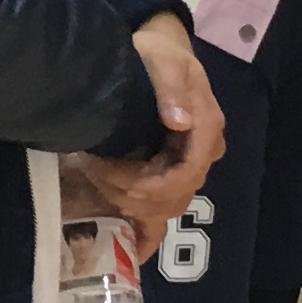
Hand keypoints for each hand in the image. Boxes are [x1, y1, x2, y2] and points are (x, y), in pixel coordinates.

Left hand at [67, 17, 224, 235]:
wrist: (159, 52)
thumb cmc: (160, 53)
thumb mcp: (164, 59)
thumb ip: (171, 87)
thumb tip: (180, 121)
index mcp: (207, 127)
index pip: (188, 171)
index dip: (152, 182)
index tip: (112, 174)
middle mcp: (202, 153)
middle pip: (175, 194)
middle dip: (132, 192)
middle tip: (94, 170)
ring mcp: (188, 166)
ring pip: (166, 206)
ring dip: (130, 203)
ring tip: (96, 177)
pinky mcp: (172, 174)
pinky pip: (164, 212)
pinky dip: (148, 233)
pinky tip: (132, 250)